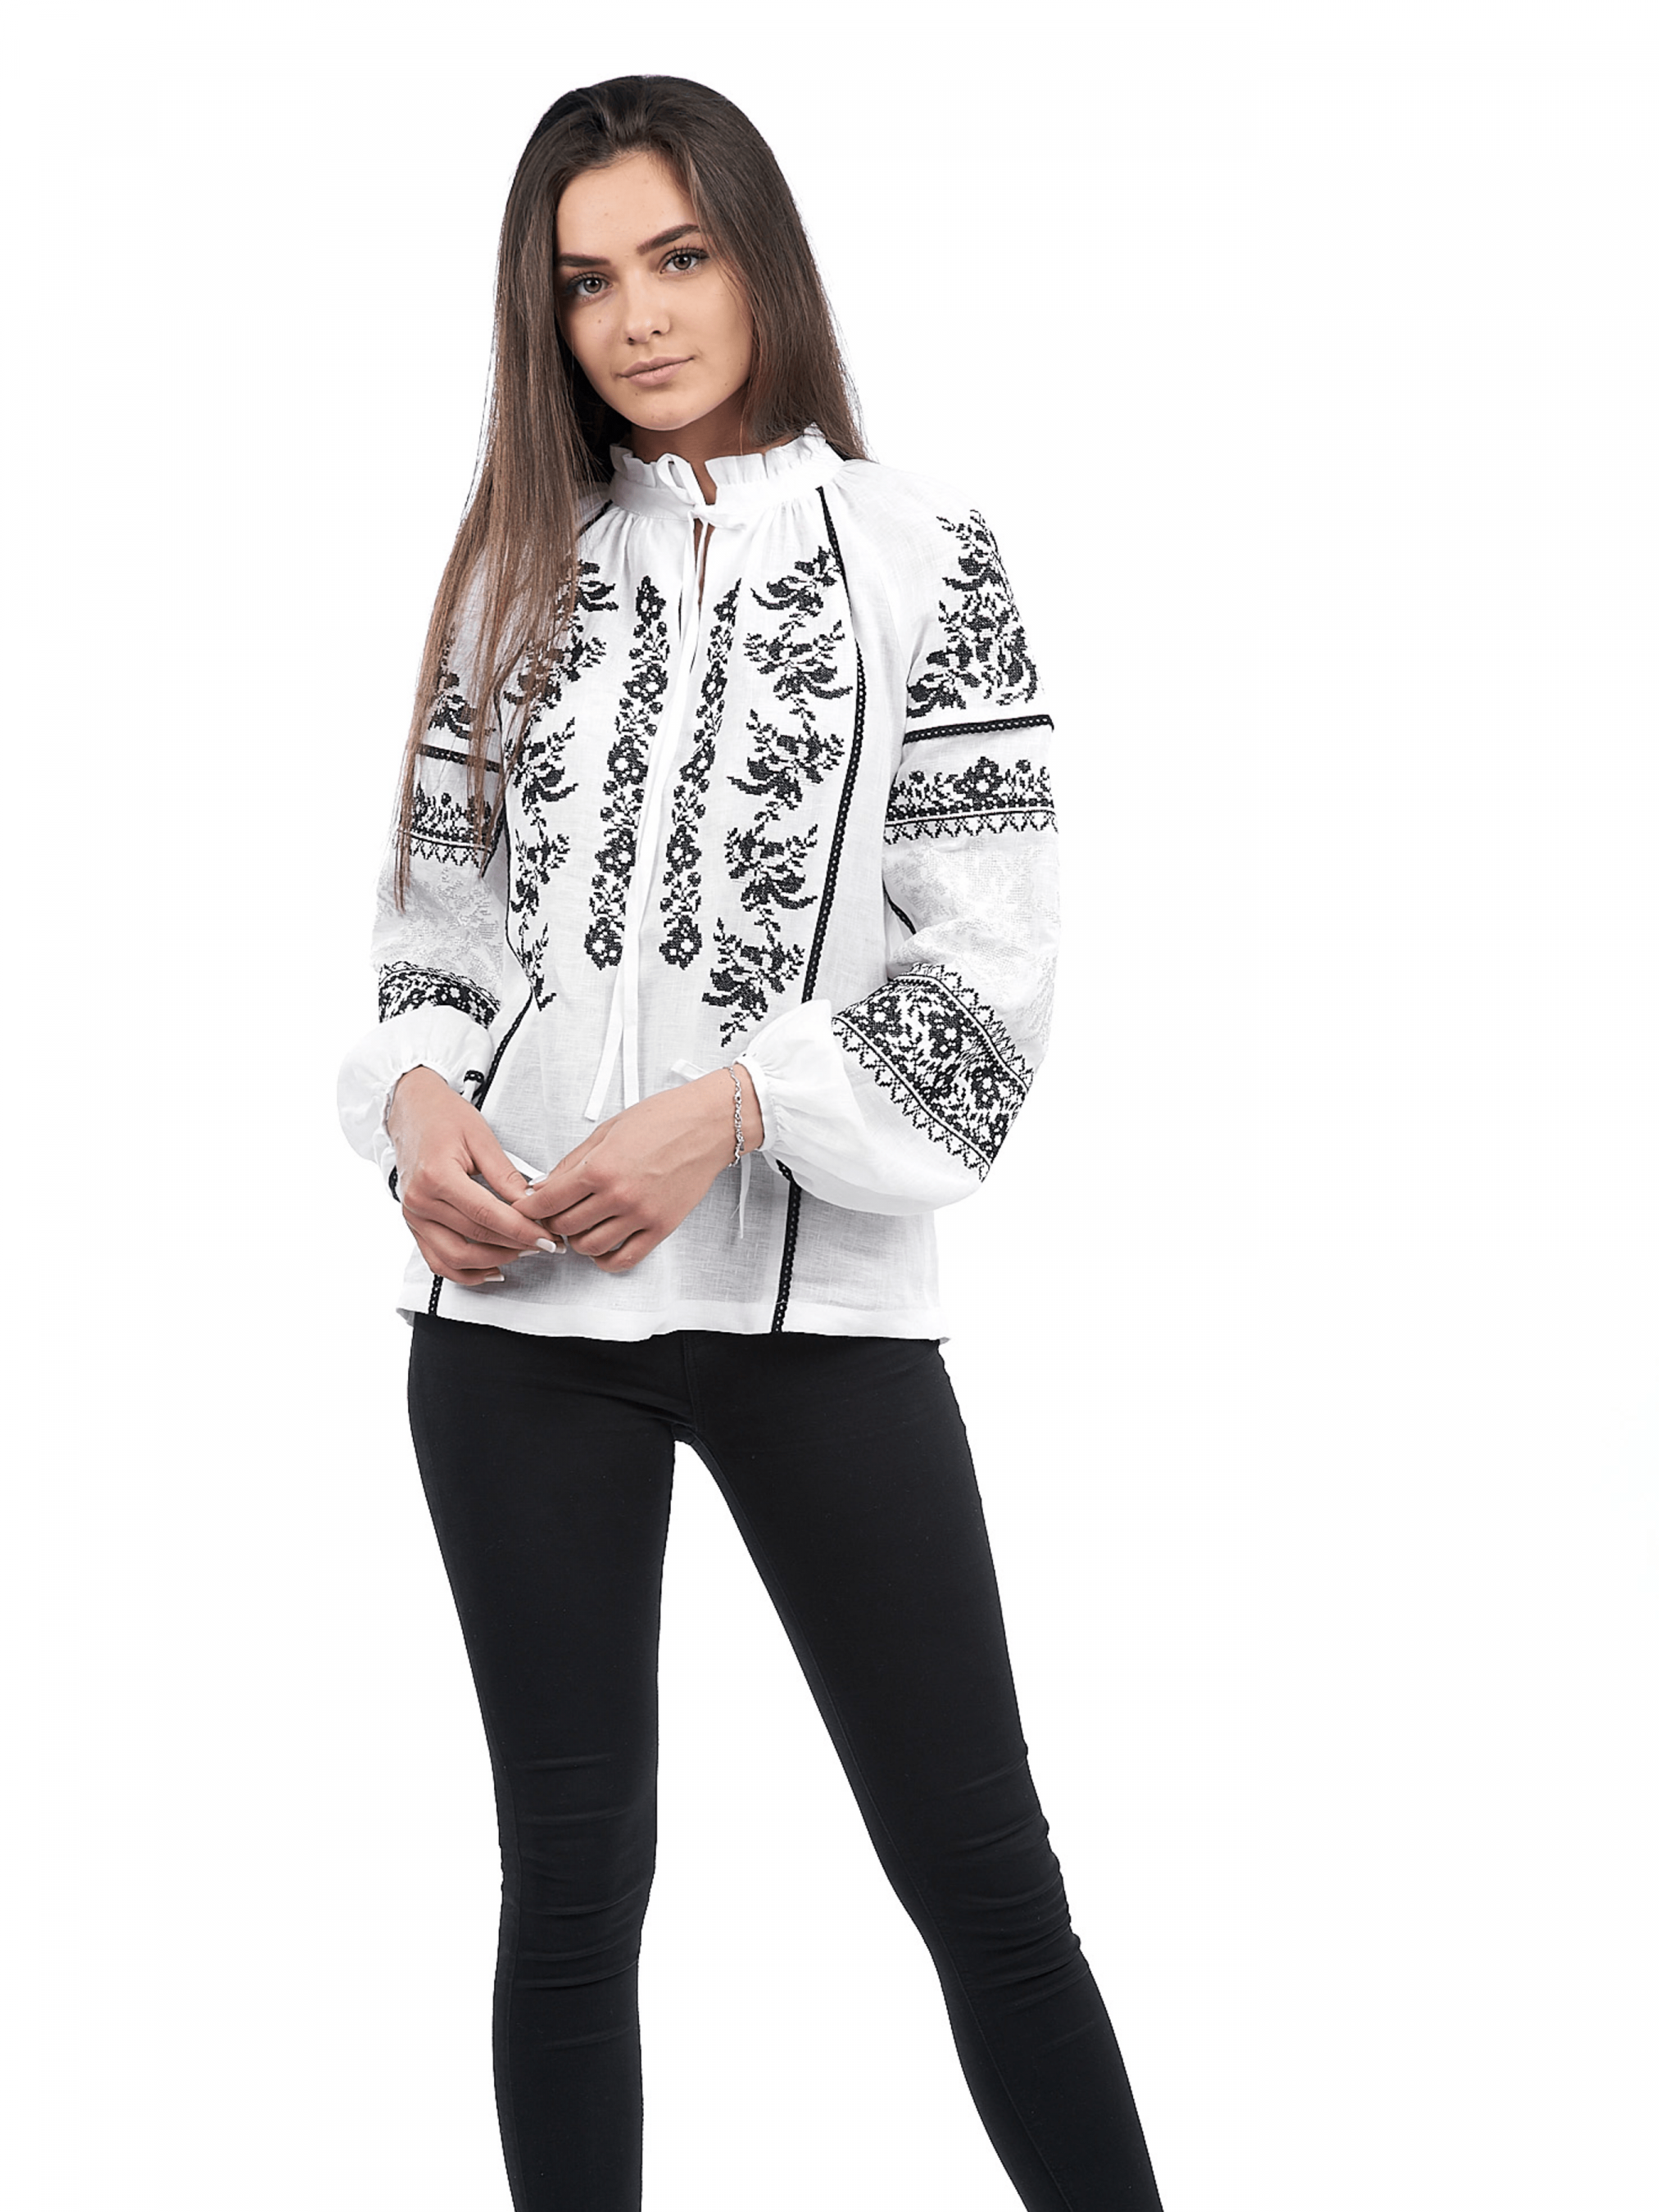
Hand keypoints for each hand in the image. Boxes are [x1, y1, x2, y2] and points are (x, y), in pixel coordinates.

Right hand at [387, 1066, 554, 1285]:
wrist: (409, 1110)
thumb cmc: (443, 1116)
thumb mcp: (481, 1137)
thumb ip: (505, 1175)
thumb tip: (531, 1204)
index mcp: (437, 1176)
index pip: (487, 1214)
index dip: (522, 1231)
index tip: (547, 1238)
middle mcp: (420, 1200)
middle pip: (475, 1237)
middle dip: (516, 1245)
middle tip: (545, 1244)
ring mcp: (413, 1216)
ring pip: (455, 1257)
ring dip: (493, 1261)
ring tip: (522, 1253)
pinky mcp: (413, 1224)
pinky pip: (437, 1260)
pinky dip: (465, 1272)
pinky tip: (491, 1269)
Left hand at [511, 1066, 762, 1274]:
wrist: (708, 1124)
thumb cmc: (664, 1119)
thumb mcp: (607, 1130)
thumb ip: (572, 1162)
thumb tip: (544, 1186)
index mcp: (600, 1168)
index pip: (548, 1201)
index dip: (529, 1208)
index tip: (525, 1209)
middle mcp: (618, 1195)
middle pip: (565, 1226)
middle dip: (551, 1222)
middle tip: (553, 1214)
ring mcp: (641, 1215)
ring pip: (589, 1246)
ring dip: (577, 1240)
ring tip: (580, 1226)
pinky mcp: (661, 1228)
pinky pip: (624, 1259)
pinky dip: (605, 1260)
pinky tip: (601, 1247)